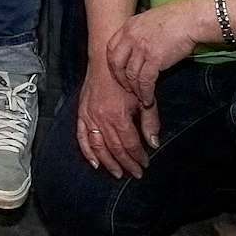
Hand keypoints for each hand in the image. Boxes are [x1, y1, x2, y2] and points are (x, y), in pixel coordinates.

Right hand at [75, 60, 153, 178]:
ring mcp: (89, 117)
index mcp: (118, 116)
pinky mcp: (81, 114)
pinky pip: (82, 137)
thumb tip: (154, 143)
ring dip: (108, 162)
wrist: (105, 62)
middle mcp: (102, 119)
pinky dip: (87, 151)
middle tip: (135, 173)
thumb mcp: (143, 99)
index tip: (145, 163)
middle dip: (126, 163)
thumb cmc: (126, 79)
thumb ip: (149, 122)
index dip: (138, 156)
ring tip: (117, 173)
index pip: (130, 143)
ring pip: (98, 147)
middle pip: (115, 148)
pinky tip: (95, 162)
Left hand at [103, 0, 201, 107]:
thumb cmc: (177, 17)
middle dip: (120, 79)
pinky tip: (149, 99)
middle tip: (127, 88)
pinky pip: (145, 81)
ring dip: (135, 89)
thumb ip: (140, 31)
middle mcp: (131, 37)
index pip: (111, 48)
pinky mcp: (155, 59)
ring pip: (131, 75)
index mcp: (129, 26)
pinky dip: (146, 92)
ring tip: (141, 97)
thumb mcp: (149, 18)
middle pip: (116, 63)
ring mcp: (141, 48)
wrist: (191, 18)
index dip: (113, 63)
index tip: (118, 72)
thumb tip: (139, 46)